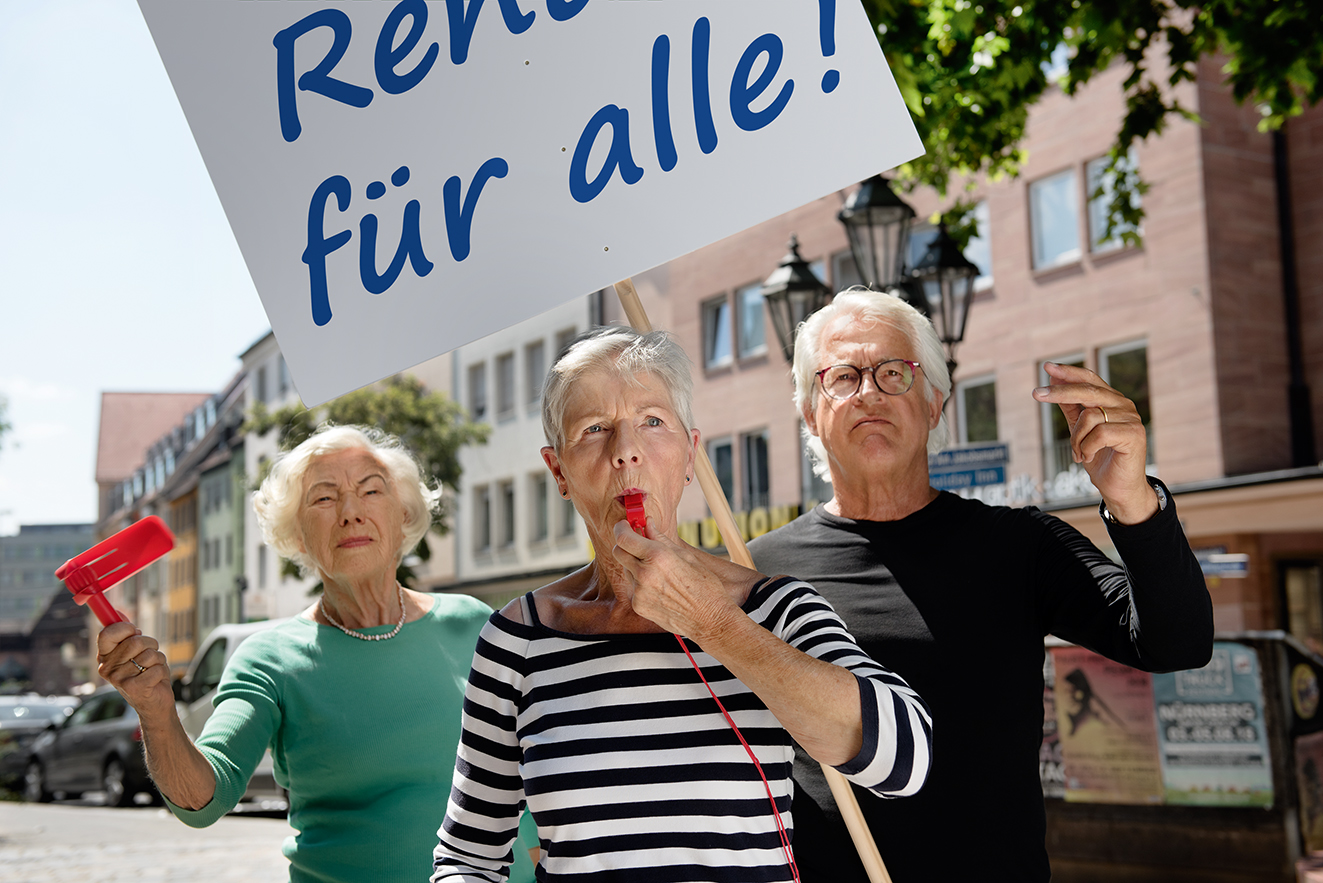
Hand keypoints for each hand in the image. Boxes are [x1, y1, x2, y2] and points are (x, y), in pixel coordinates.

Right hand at [96, 621, 174, 718]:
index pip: (107, 633)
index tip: (135, 632)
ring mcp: (119, 679)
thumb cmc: (144, 674)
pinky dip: (162, 672)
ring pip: (149, 654)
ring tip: (152, 670)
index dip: (125, 628)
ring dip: (158, 660)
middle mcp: (107, 668)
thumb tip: (117, 612)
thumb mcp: (134, 652)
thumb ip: (126, 633)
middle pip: (135, 641)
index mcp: (104, 657)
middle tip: (149, 657)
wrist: (153, 703)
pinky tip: (155, 680)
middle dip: (151, 645)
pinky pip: (157, 668)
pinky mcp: (134, 688)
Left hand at [610, 518, 743, 640]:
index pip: (624, 538)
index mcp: (658, 557)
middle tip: (637, 543)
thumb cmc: (704, 587)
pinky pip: (633, 588)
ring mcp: (640, 592)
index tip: (624, 526)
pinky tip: (660, 587)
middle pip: (618, 552)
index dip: (621, 529)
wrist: (709, 619)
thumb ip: (661, 539)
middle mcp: (645, 574)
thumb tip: (648, 524)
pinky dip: (641, 584)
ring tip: (658, 571)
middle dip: (625, 545)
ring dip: (635, 565)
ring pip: (626, 570)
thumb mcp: (686, 557)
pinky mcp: (639, 606)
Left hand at [1032, 362, 1157, 523]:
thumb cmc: (1100, 459)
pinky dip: (1086, 447)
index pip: (1090, 379)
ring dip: (1076, 438)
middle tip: (1036, 394)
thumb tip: (1054, 381)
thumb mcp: (1079, 431)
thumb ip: (1070, 408)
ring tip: (1078, 453)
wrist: (1119, 488)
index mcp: (1112, 401)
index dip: (1069, 372)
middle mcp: (1124, 405)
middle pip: (1088, 391)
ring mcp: (1131, 419)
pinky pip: (1099, 433)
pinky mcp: (1134, 434)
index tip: (1047, 367)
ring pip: (1089, 416)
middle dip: (1060, 392)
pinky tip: (1088, 457)